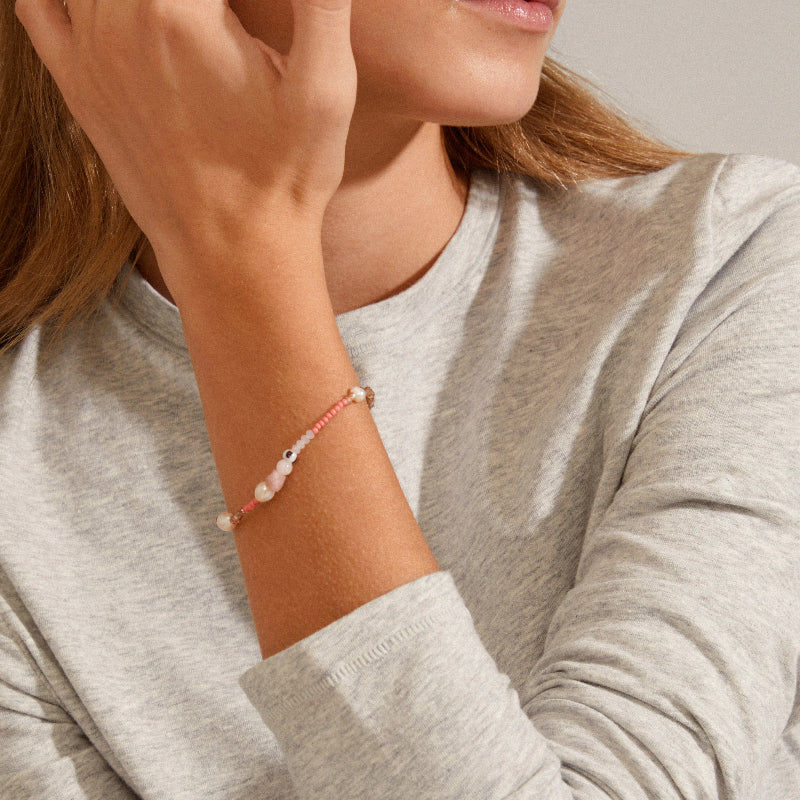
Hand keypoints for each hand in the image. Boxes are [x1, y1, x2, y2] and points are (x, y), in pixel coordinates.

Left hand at [15, 0, 356, 285]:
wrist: (233, 252)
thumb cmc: (284, 177)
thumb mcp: (326, 87)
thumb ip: (320, 4)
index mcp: (180, 8)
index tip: (241, 14)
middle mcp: (120, 19)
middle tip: (222, 19)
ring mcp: (89, 53)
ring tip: (187, 19)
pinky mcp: (78, 86)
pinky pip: (38, 3)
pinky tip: (115, 11)